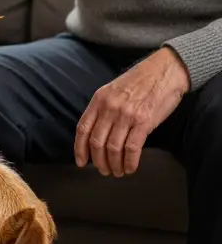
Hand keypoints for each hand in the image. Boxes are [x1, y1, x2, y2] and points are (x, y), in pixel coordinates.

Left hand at [74, 47, 189, 176]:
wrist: (164, 70)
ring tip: (117, 172)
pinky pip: (132, 148)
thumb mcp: (112, 90)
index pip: (83, 129)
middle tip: (103, 171)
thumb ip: (102, 108)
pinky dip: (130, 162)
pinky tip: (131, 168)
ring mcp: (126, 115)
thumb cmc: (139, 81)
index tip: (81, 162)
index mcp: (99, 100)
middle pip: (97, 142)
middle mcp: (110, 108)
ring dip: (114, 164)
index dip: (80, 149)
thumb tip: (95, 132)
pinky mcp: (144, 122)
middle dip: (98, 161)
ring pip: (113, 148)